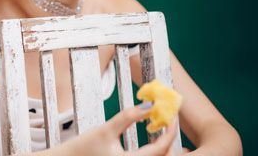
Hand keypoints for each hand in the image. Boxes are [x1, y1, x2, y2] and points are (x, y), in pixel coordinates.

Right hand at [62, 104, 180, 155]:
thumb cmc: (84, 147)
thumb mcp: (106, 129)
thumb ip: (127, 117)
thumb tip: (148, 106)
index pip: (161, 148)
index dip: (170, 130)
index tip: (172, 115)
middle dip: (170, 140)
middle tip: (169, 120)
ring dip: (164, 146)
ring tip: (162, 128)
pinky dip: (155, 152)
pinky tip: (152, 140)